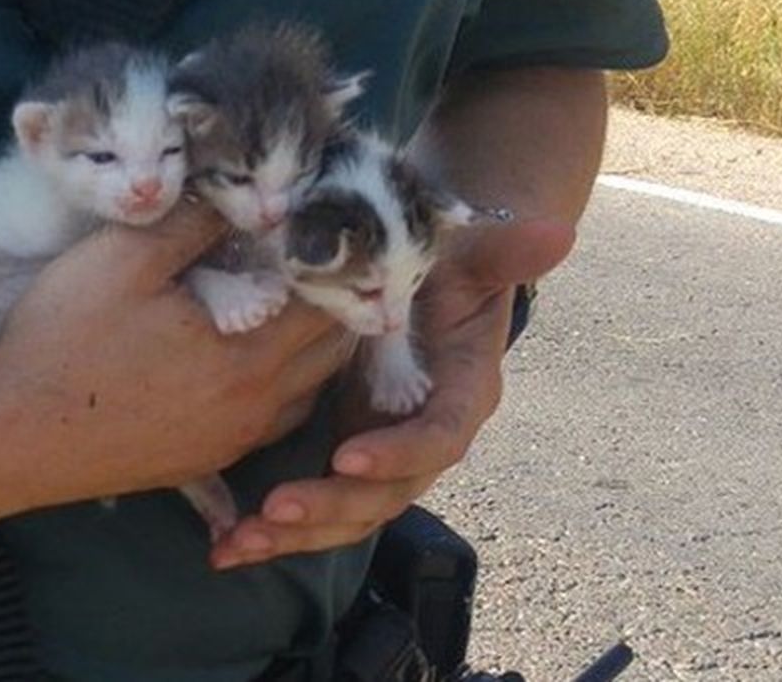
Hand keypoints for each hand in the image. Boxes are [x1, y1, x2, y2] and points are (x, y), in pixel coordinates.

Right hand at [0, 201, 350, 522]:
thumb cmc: (61, 339)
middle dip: (331, 295)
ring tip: (284, 294)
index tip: (312, 218)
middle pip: (334, 346)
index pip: (333, 298)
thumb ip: (196, 220)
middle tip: (307, 250)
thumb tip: (254, 195)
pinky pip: (272, 417)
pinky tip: (245, 348)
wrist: (5, 436)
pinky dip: (280, 380)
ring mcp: (233, 441)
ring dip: (310, 341)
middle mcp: (258, 408)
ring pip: (309, 385)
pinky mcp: (205, 461)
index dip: (331, 254)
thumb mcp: (123, 258)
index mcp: (251, 356)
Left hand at [209, 216, 575, 568]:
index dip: (400, 451)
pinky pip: (313, 507)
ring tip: (237, 544)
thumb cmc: (445, 264)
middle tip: (277, 509)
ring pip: (345, 513)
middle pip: (386, 493)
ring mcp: (382, 454)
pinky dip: (270, 532)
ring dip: (293, 534)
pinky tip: (223, 548)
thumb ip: (504, 251)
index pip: (439, 437)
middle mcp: (422, 438)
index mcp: (461, 395)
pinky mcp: (344, 458)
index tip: (349, 455)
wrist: (424, 278)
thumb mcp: (469, 254)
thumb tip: (558, 233)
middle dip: (331, 506)